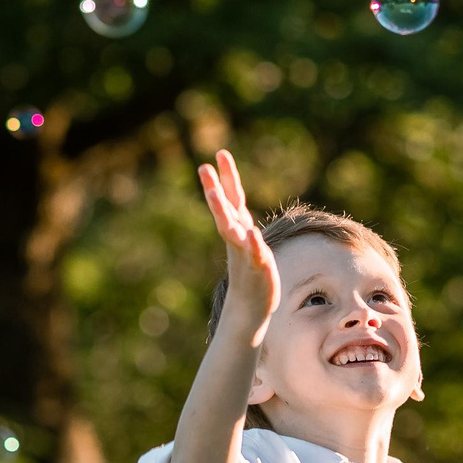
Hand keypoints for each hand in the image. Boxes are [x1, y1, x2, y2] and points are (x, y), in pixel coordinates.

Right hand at [196, 148, 277, 346]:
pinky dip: (252, 243)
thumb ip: (242, 225)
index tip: (220, 154)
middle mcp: (237, 237)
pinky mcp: (258, 266)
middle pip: (225, 209)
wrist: (250, 307)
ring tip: (213, 194)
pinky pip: (254, 252)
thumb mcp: (248, 243)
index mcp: (237, 228)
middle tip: (203, 168)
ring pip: (232, 229)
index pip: (231, 197)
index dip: (226, 176)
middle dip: (215, 188)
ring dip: (222, 212)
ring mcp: (245, 251)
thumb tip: (238, 210)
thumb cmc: (250, 272)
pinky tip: (252, 232)